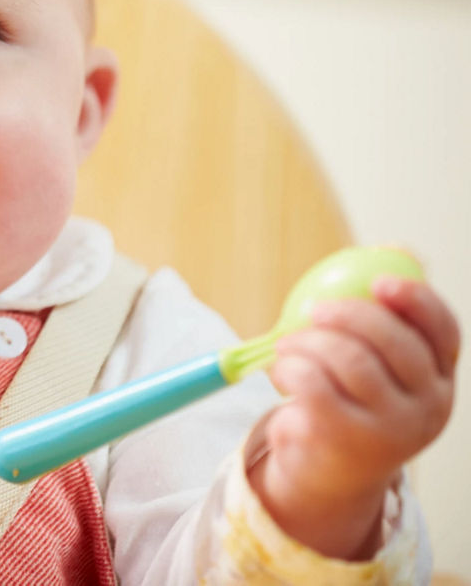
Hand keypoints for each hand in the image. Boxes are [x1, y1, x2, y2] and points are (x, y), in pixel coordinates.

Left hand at [252, 277, 458, 558]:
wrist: (327, 474)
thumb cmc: (348, 402)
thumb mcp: (374, 367)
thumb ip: (384, 316)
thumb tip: (398, 250)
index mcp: (440, 380)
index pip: (444, 333)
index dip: (417, 302)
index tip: (380, 281)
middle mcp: (428, 407)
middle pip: (393, 343)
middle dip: (347, 315)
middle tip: (313, 309)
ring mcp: (392, 429)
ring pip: (350, 360)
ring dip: (307, 342)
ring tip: (286, 346)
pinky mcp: (349, 442)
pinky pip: (315, 385)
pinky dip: (290, 368)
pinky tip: (281, 372)